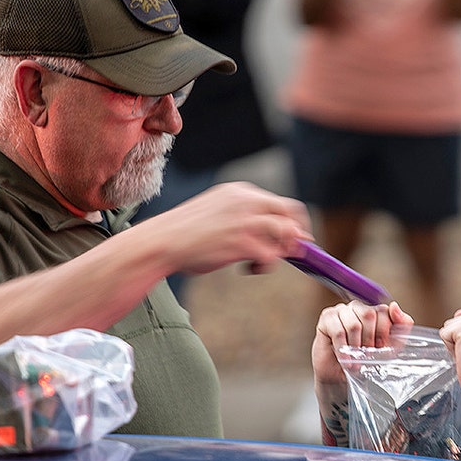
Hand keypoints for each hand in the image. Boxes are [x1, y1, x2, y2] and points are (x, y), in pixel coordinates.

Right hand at [145, 181, 311, 276]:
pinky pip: (271, 255)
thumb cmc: (187, 232)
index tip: (294, 237)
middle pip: (290, 213)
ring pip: (285, 234)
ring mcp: (246, 221)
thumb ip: (243, 216)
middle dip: (297, 234)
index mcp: (240, 192)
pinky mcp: (242, 242)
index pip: (279, 203)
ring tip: (261, 262)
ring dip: (280, 252)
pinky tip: (247, 268)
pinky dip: (264, 265)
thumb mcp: (218, 212)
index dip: (292, 222)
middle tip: (294, 252)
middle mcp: (247, 201)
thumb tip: (272, 234)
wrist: (163, 241)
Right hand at [311, 301, 413, 387]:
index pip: (383, 310)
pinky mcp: (326, 319)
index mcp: (373, 311)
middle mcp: (357, 307)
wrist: (342, 378)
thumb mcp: (391, 346)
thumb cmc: (364, 361)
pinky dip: (343, 349)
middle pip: (368, 314)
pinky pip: (338, 331)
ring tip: (355, 359)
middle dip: (370, 339)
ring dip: (356, 347)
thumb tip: (394, 306)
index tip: (380, 347)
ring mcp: (340, 311)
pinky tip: (345, 359)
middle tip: (367, 354)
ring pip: (353, 324)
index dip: (383, 332)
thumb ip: (401, 326)